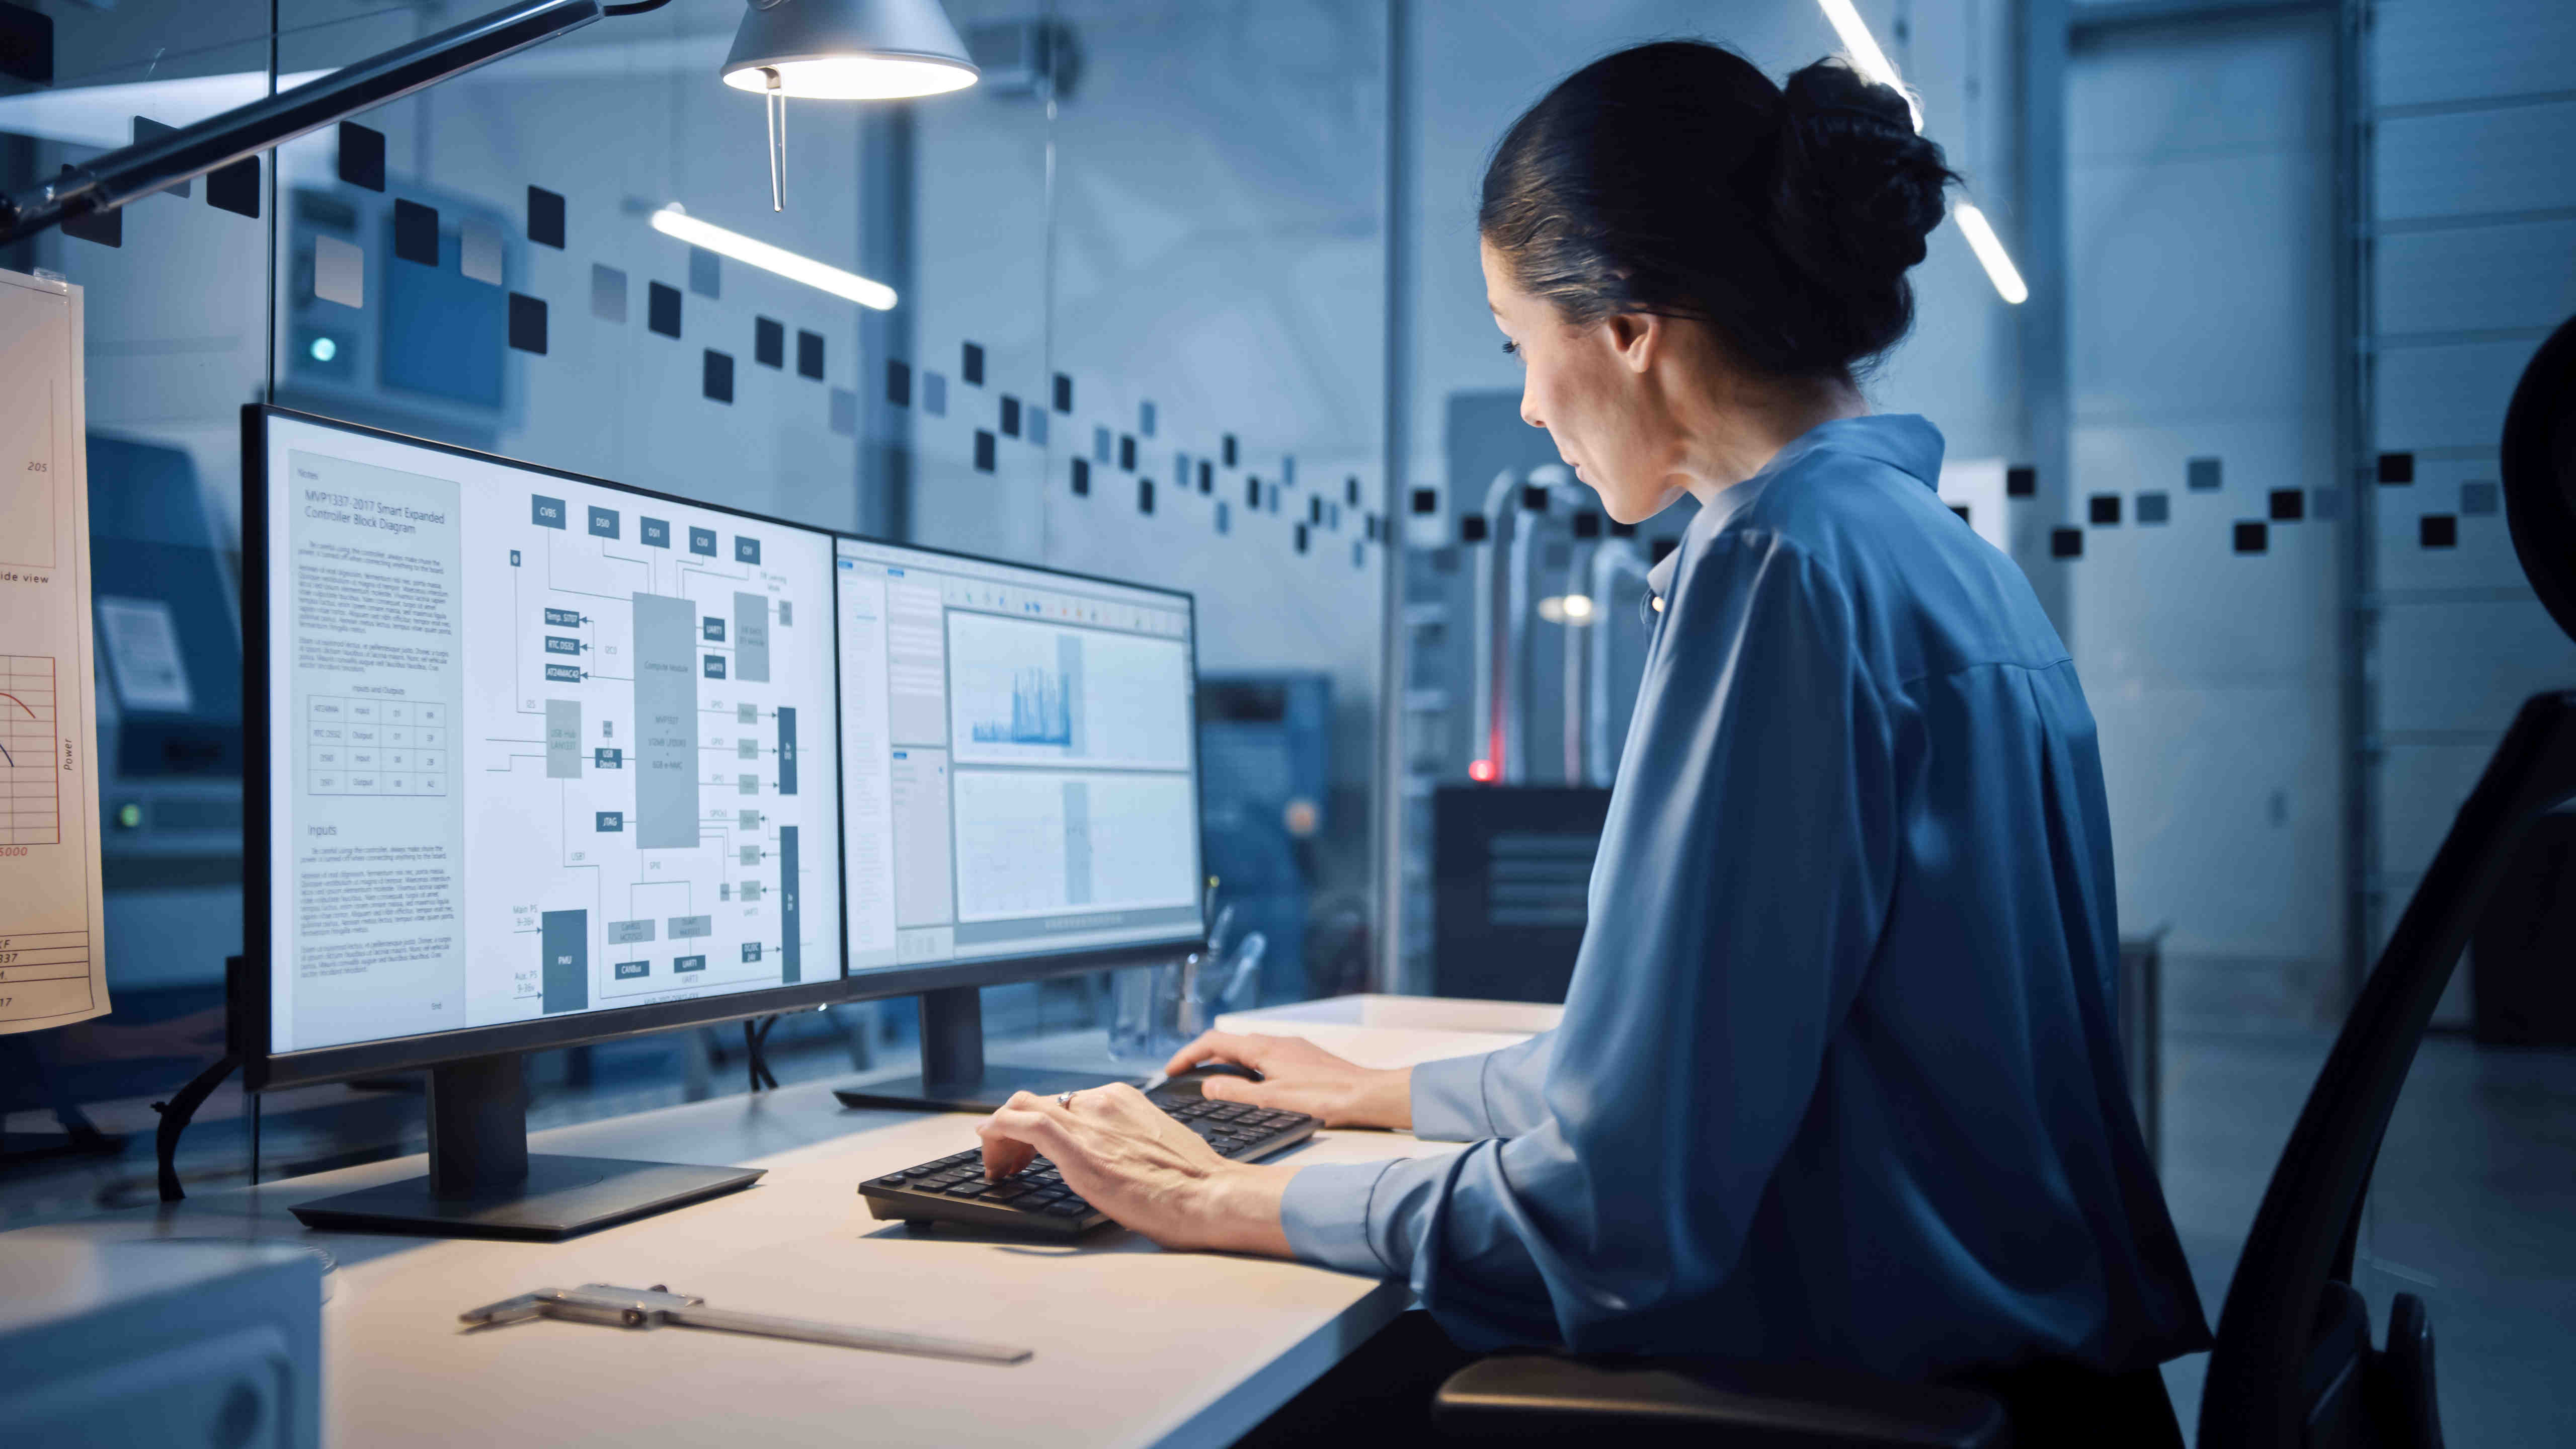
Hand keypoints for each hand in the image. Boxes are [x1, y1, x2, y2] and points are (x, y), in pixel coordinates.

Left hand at [977, 1084, 1292, 1255]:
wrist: (1210, 1196)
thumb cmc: (1193, 1184)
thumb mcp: (1155, 1147)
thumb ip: (1126, 1141)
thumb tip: (1110, 1157)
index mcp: (1121, 1100)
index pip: (1063, 1102)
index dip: (1038, 1124)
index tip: (1031, 1150)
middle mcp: (1102, 1101)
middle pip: (1038, 1103)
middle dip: (1015, 1131)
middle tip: (1010, 1164)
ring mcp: (1089, 1121)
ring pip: (1024, 1108)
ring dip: (1002, 1136)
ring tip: (999, 1167)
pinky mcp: (1078, 1147)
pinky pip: (1023, 1123)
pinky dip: (997, 1128)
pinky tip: (986, 1141)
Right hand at [1161, 1032, 1412, 1129]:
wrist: (1368, 1096)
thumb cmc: (1326, 1098)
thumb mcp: (1272, 1100)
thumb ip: (1236, 1092)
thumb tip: (1208, 1084)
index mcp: (1264, 1048)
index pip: (1214, 1042)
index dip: (1187, 1055)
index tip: (1170, 1070)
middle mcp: (1277, 1042)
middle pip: (1230, 1044)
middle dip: (1204, 1059)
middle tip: (1186, 1077)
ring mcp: (1293, 1050)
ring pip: (1249, 1051)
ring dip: (1227, 1064)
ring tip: (1214, 1085)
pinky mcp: (1305, 1060)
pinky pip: (1267, 1059)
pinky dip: (1249, 1069)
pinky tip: (1253, 1088)